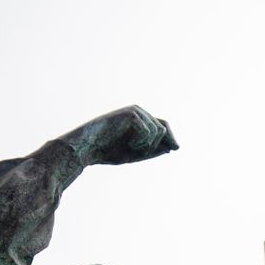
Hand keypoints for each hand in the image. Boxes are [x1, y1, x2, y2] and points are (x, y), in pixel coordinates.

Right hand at [61, 105, 178, 165]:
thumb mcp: (135, 153)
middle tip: (143, 153)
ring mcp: (135, 111)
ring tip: (131, 149)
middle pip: (163, 127)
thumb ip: (153, 150)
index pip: (162, 126)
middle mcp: (139, 112)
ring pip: (157, 131)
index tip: (175, 148)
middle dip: (159, 143)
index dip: (170, 138)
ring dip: (147, 146)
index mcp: (139, 120)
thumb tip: (172, 147)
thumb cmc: (109, 151)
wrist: (88, 148)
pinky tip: (128, 144)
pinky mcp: (132, 113)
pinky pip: (148, 132)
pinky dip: (140, 143)